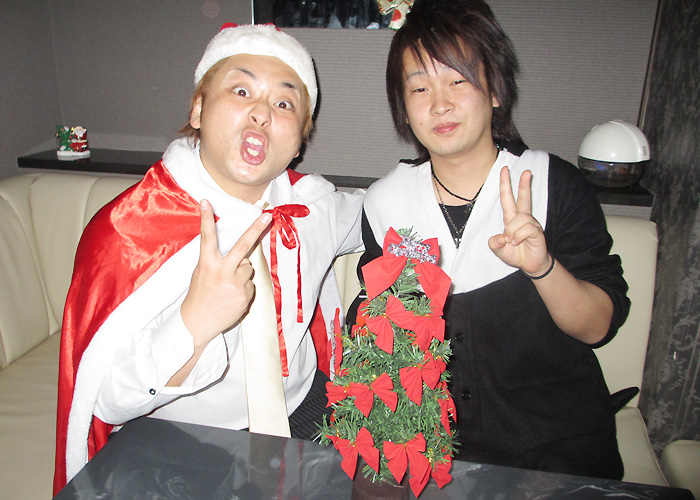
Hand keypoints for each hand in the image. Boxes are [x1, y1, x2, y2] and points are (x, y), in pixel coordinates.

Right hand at [181, 200, 271, 347]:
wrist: (197, 324)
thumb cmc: (199, 296)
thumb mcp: (201, 274)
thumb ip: (217, 262)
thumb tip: (242, 256)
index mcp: (207, 264)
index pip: (207, 237)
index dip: (206, 218)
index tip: (207, 202)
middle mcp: (221, 272)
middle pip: (242, 246)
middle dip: (255, 229)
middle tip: (267, 216)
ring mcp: (234, 284)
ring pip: (249, 268)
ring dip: (242, 274)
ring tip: (228, 287)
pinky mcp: (244, 296)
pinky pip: (251, 284)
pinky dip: (244, 289)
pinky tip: (232, 297)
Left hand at [487, 167, 550, 275]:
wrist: (529, 265)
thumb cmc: (516, 254)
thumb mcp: (499, 250)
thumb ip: (495, 244)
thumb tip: (501, 237)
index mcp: (511, 218)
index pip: (507, 198)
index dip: (505, 184)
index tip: (505, 169)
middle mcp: (522, 218)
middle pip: (523, 197)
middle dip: (524, 184)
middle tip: (527, 171)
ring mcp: (531, 224)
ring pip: (520, 218)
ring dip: (513, 230)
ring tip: (513, 241)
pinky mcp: (537, 232)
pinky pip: (526, 228)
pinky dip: (519, 236)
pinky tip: (519, 242)